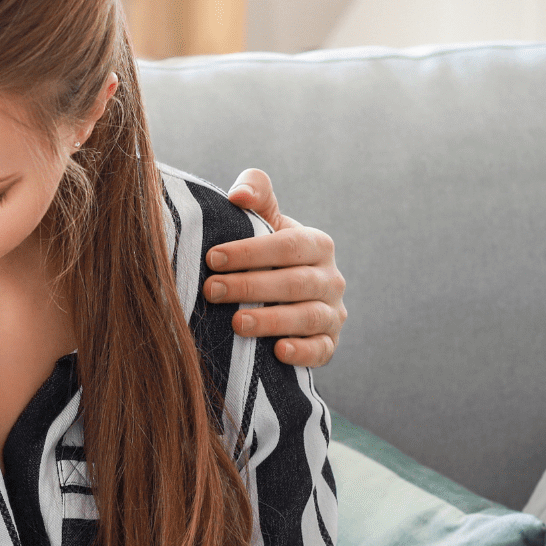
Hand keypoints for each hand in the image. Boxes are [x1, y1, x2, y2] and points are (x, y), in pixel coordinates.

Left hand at [204, 169, 346, 366]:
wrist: (282, 294)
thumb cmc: (267, 252)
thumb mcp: (265, 220)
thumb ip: (255, 194)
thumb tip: (238, 196)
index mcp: (318, 245)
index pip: (288, 245)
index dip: (250, 252)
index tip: (212, 258)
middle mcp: (331, 278)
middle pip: (295, 283)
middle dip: (250, 287)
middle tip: (212, 291)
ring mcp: (333, 312)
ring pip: (308, 317)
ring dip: (271, 321)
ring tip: (236, 323)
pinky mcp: (329, 343)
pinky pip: (322, 349)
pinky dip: (302, 352)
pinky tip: (277, 351)